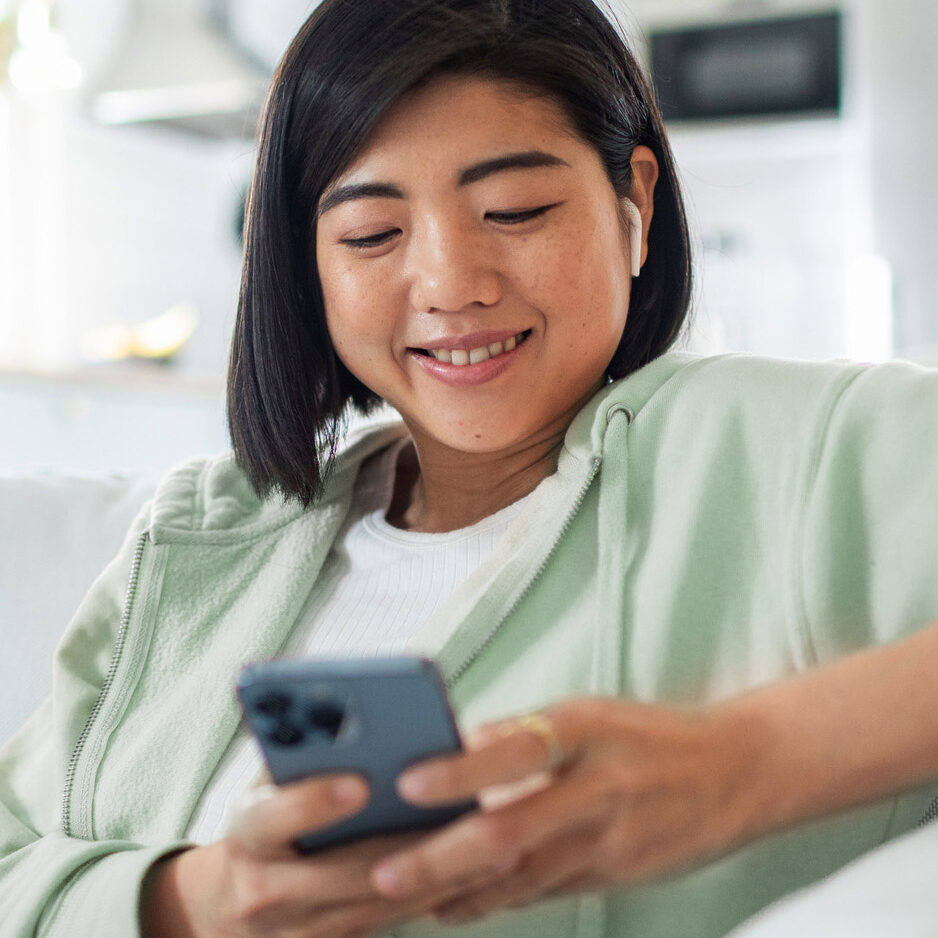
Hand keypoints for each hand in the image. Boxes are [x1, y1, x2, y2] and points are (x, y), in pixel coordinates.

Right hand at [141, 773, 505, 937]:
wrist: (224, 906)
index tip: (360, 781)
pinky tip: (476, 878)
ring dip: (439, 878)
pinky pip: (388, 926)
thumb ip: (300, 753)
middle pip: (343, 872)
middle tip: (468, 819)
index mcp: (247, 831)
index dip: (312, 801)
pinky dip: (432, 899)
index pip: (272, 817)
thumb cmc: (264, 818)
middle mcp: (264, 887)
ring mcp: (294, 930)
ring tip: (496, 849)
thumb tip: (355, 716)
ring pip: (378, 905)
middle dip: (410, 847)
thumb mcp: (266, 781)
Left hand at [369, 696, 766, 924]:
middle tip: (385, 873)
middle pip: (511, 831)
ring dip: (458, 892)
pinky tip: (454, 907)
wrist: (740, 772)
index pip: (515, 752)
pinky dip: (495, 902)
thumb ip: (526, 733)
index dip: (462, 771)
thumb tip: (460, 746)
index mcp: (586, 732)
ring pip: (521, 878)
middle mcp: (596, 789)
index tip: (409, 783)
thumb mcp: (592, 712)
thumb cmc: (655, 734)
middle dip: (442, 859)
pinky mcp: (614, 877)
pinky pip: (544, 894)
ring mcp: (608, 841)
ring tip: (401, 901)